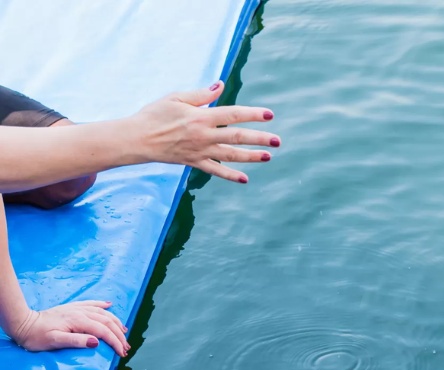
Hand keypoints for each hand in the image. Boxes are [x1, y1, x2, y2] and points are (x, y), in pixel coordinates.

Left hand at [11, 301, 129, 356]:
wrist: (24, 324)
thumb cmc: (37, 336)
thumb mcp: (54, 342)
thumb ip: (76, 341)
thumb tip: (96, 342)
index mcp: (78, 321)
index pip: (104, 331)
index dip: (115, 342)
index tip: (122, 353)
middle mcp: (81, 312)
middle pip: (107, 322)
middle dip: (119, 335)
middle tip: (125, 348)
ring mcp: (77, 308)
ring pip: (103, 313)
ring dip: (116, 322)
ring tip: (124, 332)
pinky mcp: (73, 307)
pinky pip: (92, 304)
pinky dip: (102, 305)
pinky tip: (109, 305)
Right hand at [129, 81, 280, 183]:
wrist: (136, 138)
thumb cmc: (154, 114)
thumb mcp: (176, 98)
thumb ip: (201, 95)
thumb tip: (221, 86)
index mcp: (200, 117)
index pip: (232, 114)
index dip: (252, 114)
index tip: (270, 114)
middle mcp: (203, 135)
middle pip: (237, 137)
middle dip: (259, 139)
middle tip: (278, 141)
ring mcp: (200, 151)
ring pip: (230, 155)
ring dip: (251, 157)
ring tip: (268, 157)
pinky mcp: (193, 162)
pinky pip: (215, 170)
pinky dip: (230, 175)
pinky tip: (245, 179)